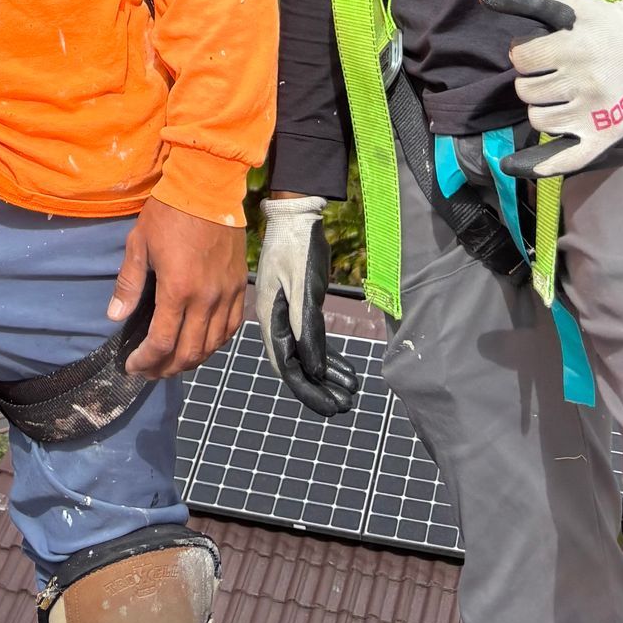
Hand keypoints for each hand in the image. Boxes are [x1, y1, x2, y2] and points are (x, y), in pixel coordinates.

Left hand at [110, 197, 245, 377]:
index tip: (133, 366)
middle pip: (188, 352)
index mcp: (177, 289)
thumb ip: (129, 284)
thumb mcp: (139, 243)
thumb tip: (115, 316)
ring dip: (190, 361)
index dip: (146, 360)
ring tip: (171, 363)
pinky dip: (214, 343)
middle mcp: (206, 299)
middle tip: (149, 371)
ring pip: (212, 345)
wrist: (208, 187)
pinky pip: (230, 328)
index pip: (162, 342)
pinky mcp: (239, 287)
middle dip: (166, 368)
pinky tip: (201, 344)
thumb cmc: (168, 212)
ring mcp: (226, 294)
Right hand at [254, 195, 357, 418]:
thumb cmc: (297, 246)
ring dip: (326, 375)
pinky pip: (311, 340)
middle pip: (296, 366)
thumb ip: (307, 328)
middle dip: (319, 389)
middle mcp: (276, 321)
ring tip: (350, 391)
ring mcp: (286, 314)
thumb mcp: (303, 286)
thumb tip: (314, 368)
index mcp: (272, 319)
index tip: (331, 408)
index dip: (309, 392)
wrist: (294, 214)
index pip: (289, 367)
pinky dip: (327, 356)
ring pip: (305, 355)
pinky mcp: (298, 306)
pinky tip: (344, 369)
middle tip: (346, 405)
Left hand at [480, 0, 622, 176]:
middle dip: (531, 78)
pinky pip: (565, 158)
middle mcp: (585, 81)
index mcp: (576, 45)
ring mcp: (594, 112)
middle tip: (552, 71)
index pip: (521, 56)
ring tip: (558, 93)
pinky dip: (538, 163)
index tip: (537, 48)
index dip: (524, 51)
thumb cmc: (606, 25)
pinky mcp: (603, 136)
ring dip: (539, 106)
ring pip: (537, 118)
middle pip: (526, 89)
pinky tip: (512, 165)